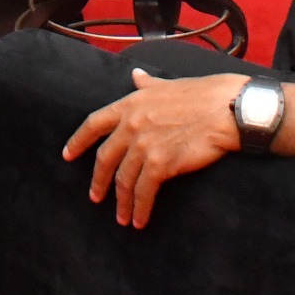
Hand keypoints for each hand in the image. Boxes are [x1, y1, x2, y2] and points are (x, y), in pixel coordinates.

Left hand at [63, 70, 246, 228]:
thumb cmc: (202, 94)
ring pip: (123, 180)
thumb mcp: (166, 84)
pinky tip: (139, 219)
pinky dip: (140, 208)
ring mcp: (144, 145)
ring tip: (122, 217)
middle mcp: (132, 124)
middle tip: (95, 197)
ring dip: (121, 202)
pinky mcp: (161, 163)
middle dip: (98, 181)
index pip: (94, 124)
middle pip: (104, 158)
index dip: (78, 141)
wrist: (226, 109)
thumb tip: (135, 75)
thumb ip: (146, 84)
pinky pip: (144, 191)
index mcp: (130, 104)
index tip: (68, 155)